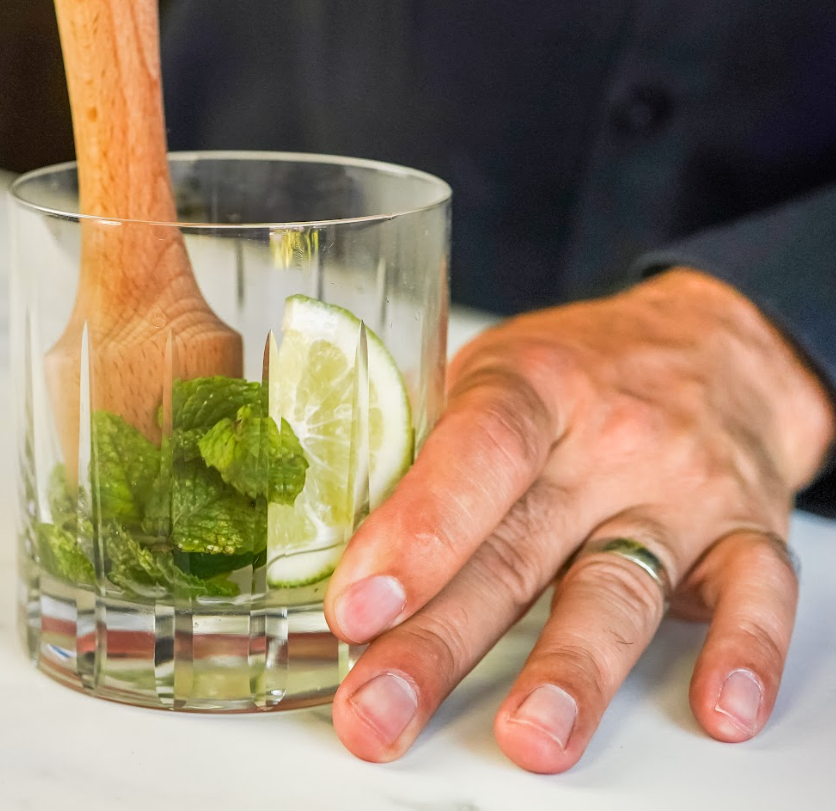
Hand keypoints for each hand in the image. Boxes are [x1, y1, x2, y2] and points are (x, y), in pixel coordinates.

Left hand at [324, 268, 833, 771]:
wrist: (712, 346)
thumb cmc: (579, 369)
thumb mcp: (491, 373)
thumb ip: (426, 447)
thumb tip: (328, 531)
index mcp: (531, 388)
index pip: (474, 455)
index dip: (416, 531)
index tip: (356, 607)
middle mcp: (607, 442)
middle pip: (516, 549)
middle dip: (441, 641)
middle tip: (377, 710)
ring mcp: (680, 490)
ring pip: (618, 587)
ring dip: (571, 669)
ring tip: (528, 737)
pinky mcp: (746, 532)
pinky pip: (756, 592)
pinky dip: (741, 652)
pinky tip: (714, 707)